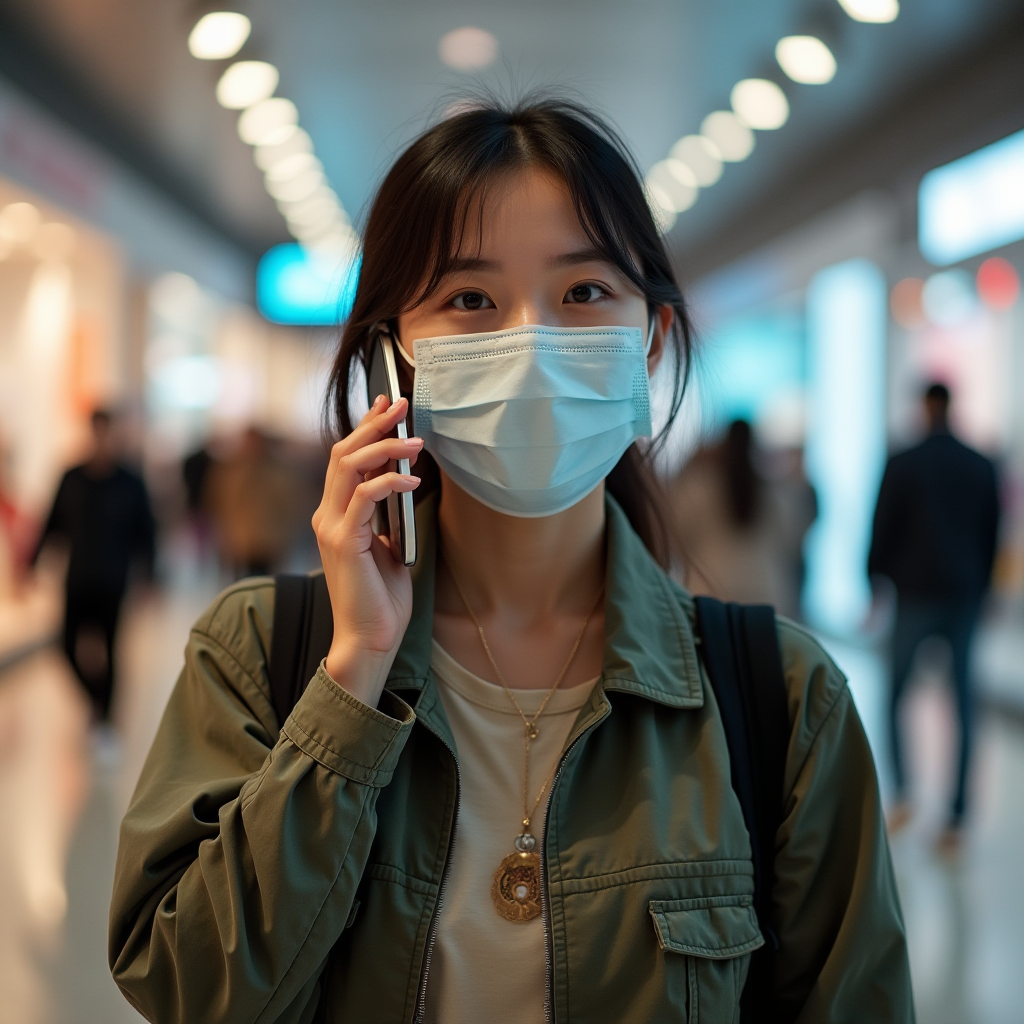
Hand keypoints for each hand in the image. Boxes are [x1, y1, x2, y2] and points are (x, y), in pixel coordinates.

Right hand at [312, 395, 421, 706]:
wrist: (369, 640)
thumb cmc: (382, 598)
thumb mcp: (389, 545)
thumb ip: (389, 514)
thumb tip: (406, 480)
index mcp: (337, 515)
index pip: (346, 459)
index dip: (366, 427)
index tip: (388, 403)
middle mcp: (327, 515)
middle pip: (344, 453)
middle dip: (374, 424)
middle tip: (403, 404)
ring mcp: (332, 527)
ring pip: (349, 467)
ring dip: (385, 447)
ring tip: (416, 439)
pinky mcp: (343, 542)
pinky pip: (364, 497)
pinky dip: (389, 482)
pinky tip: (413, 479)